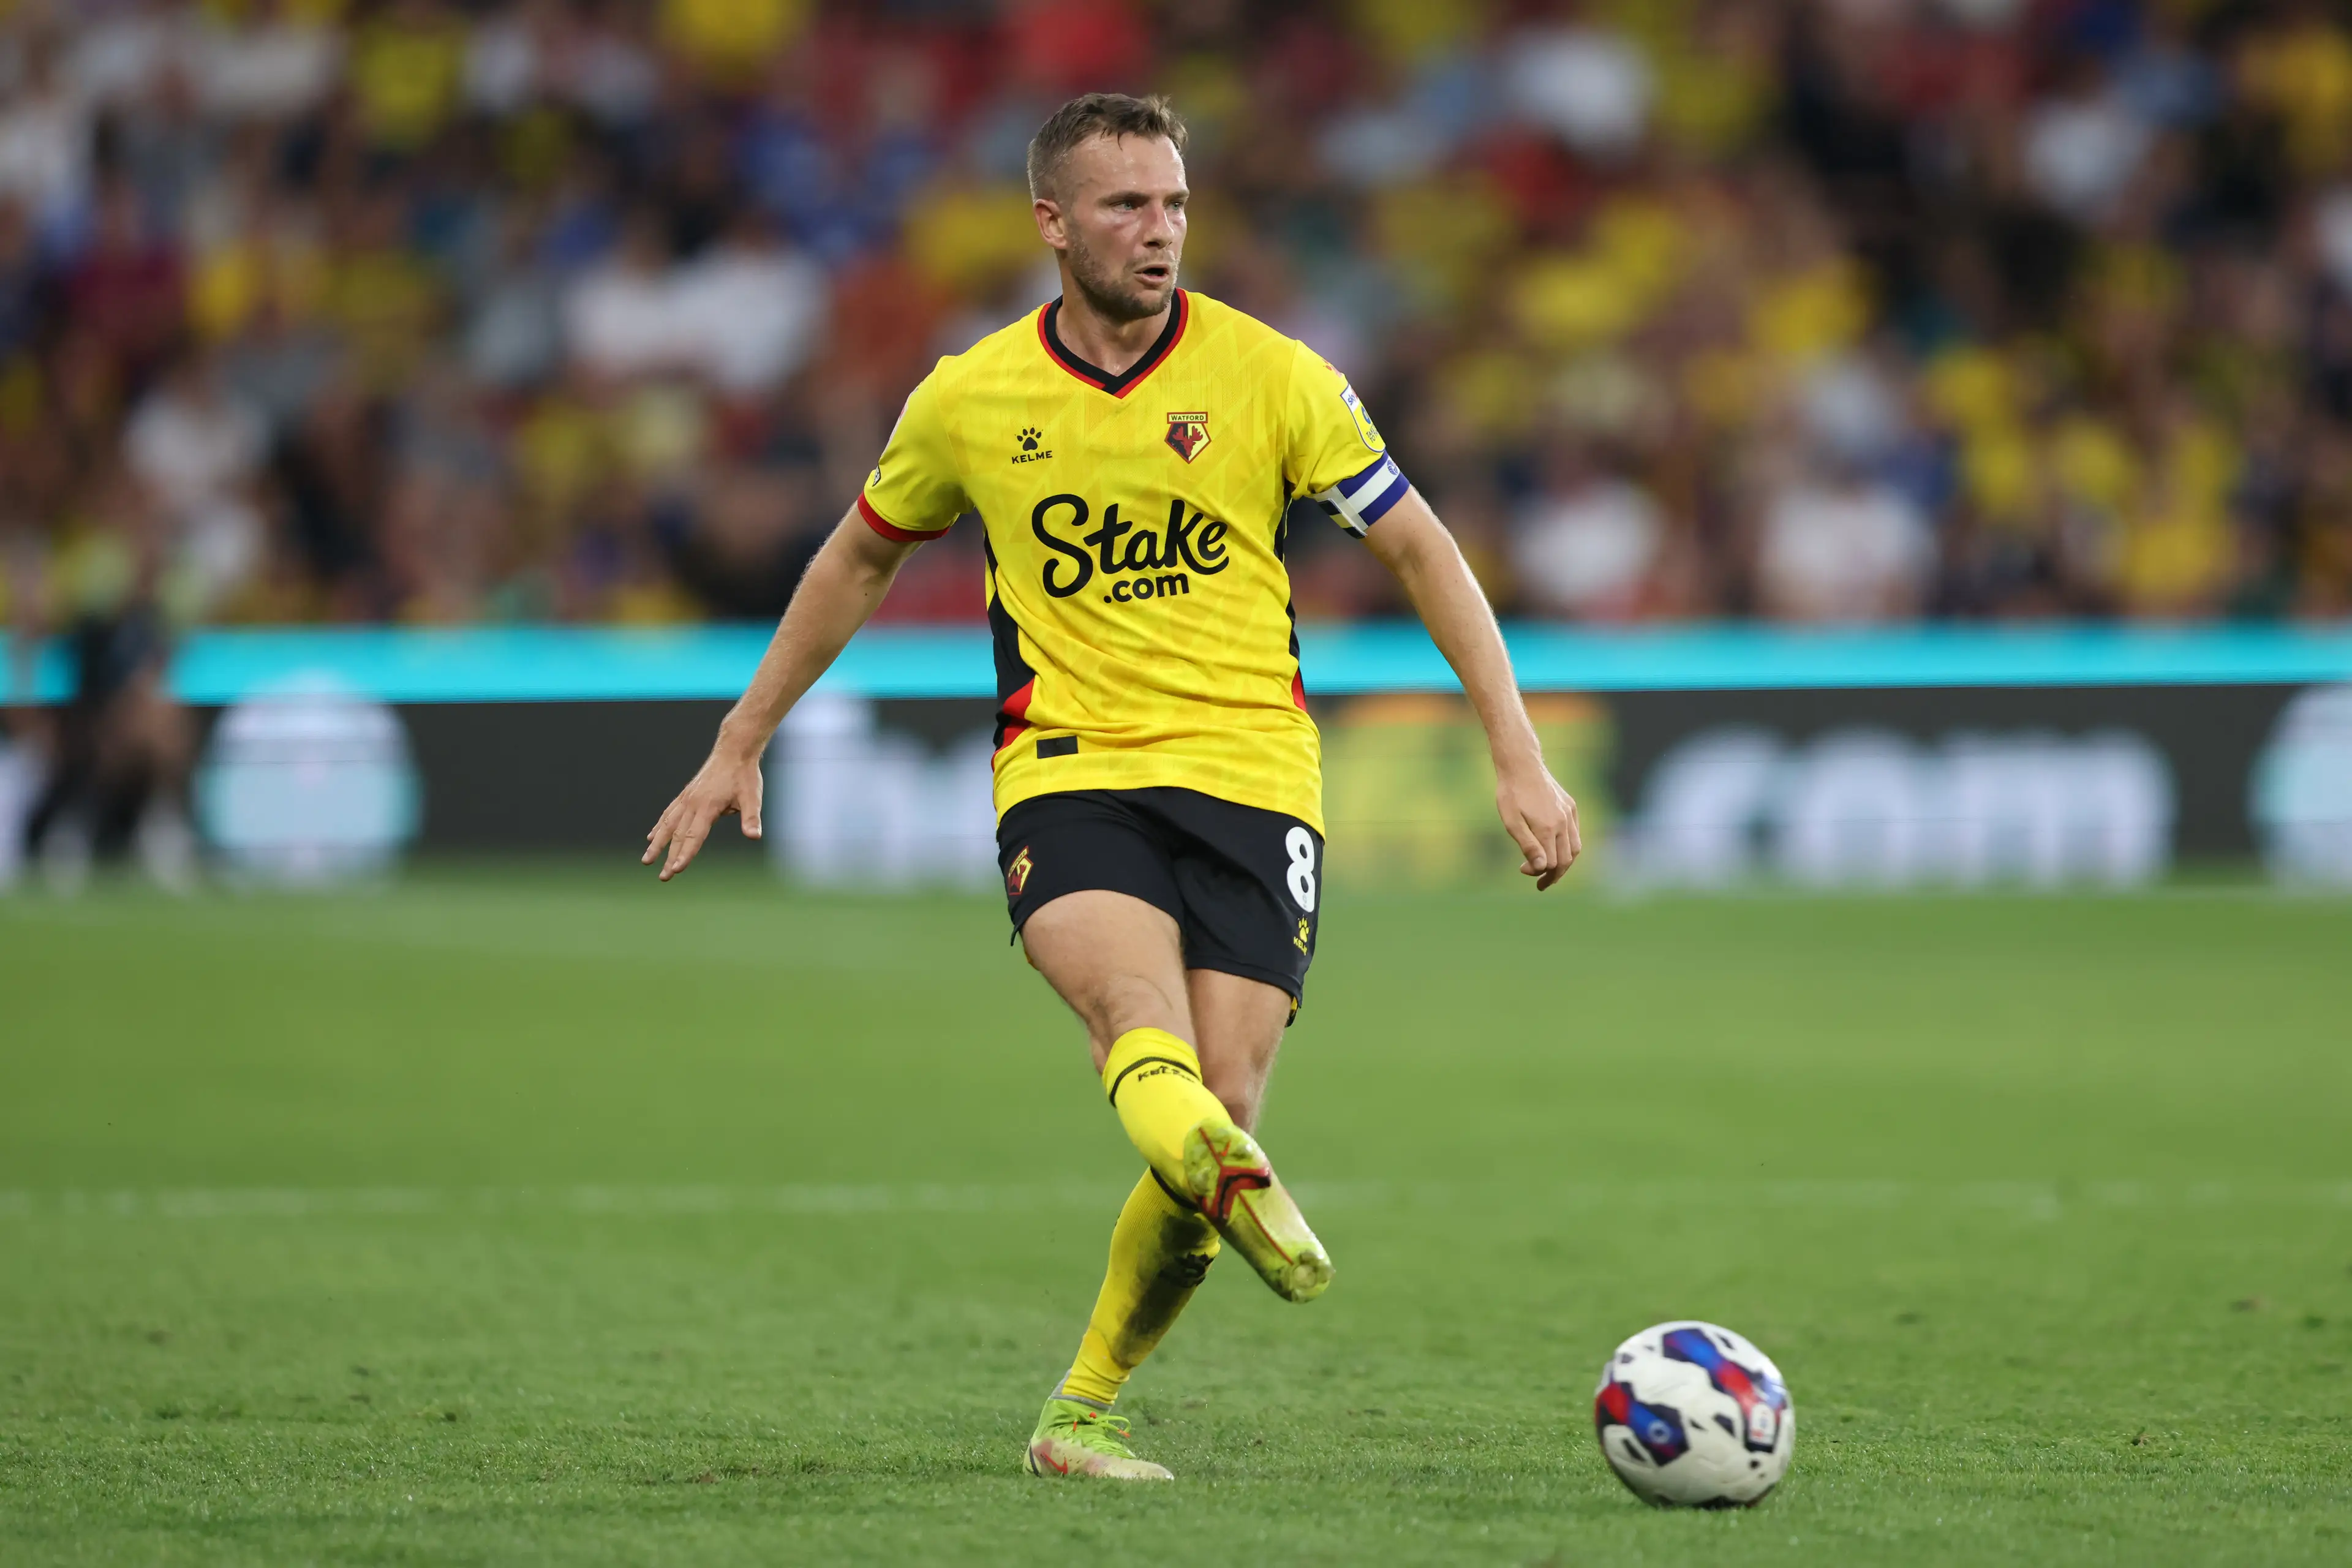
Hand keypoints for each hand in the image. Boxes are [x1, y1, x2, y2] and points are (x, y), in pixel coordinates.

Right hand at [643, 742, 763, 880]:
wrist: (734, 750)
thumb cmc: (745, 775)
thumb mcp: (753, 797)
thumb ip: (751, 818)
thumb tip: (754, 836)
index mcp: (707, 807)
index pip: (694, 836)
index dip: (685, 854)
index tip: (675, 870)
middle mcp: (692, 803)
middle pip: (679, 835)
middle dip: (669, 857)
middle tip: (663, 877)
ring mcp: (687, 798)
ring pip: (668, 824)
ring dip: (657, 843)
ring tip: (646, 859)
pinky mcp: (686, 794)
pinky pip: (669, 813)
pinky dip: (660, 825)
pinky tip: (652, 836)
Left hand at [1496, 759, 1580, 890]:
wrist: (1521, 765)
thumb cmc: (1511, 794)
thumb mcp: (1511, 822)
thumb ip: (1528, 846)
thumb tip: (1541, 868)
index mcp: (1547, 829)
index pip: (1550, 864)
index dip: (1538, 873)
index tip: (1522, 870)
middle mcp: (1563, 823)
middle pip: (1565, 860)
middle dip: (1554, 875)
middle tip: (1541, 885)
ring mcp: (1569, 814)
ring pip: (1575, 848)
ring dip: (1564, 863)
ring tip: (1551, 871)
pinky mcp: (1571, 806)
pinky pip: (1575, 833)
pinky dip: (1569, 846)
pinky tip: (1557, 848)